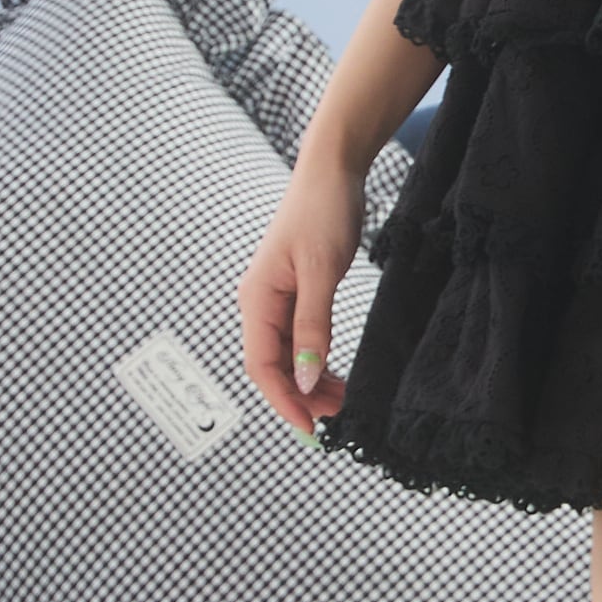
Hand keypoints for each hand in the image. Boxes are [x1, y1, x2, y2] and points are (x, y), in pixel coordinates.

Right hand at [240, 140, 367, 436]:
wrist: (331, 172)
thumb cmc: (323, 212)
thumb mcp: (321, 272)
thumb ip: (313, 327)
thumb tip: (307, 379)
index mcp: (256, 299)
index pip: (262, 366)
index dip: (284, 401)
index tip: (310, 429)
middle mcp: (259, 303)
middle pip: (274, 366)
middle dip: (302, 396)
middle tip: (339, 418)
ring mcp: (275, 299)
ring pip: (288, 356)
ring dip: (311, 382)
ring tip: (344, 401)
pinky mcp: (295, 293)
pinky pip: (300, 339)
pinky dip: (317, 361)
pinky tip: (335, 374)